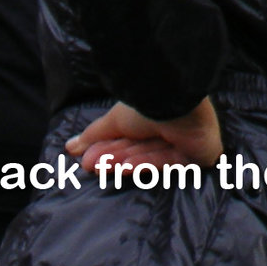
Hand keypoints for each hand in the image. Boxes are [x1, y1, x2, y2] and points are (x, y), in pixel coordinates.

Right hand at [65, 98, 222, 173]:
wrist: (175, 98)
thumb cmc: (147, 102)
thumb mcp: (114, 120)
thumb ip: (94, 135)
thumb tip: (69, 147)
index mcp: (153, 114)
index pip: (128, 137)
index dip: (106, 148)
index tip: (86, 160)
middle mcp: (169, 126)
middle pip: (138, 148)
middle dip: (113, 157)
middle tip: (91, 166)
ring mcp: (185, 141)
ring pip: (150, 156)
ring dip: (125, 161)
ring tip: (103, 166)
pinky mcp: (197, 155)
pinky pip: (168, 162)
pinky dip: (146, 163)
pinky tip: (126, 167)